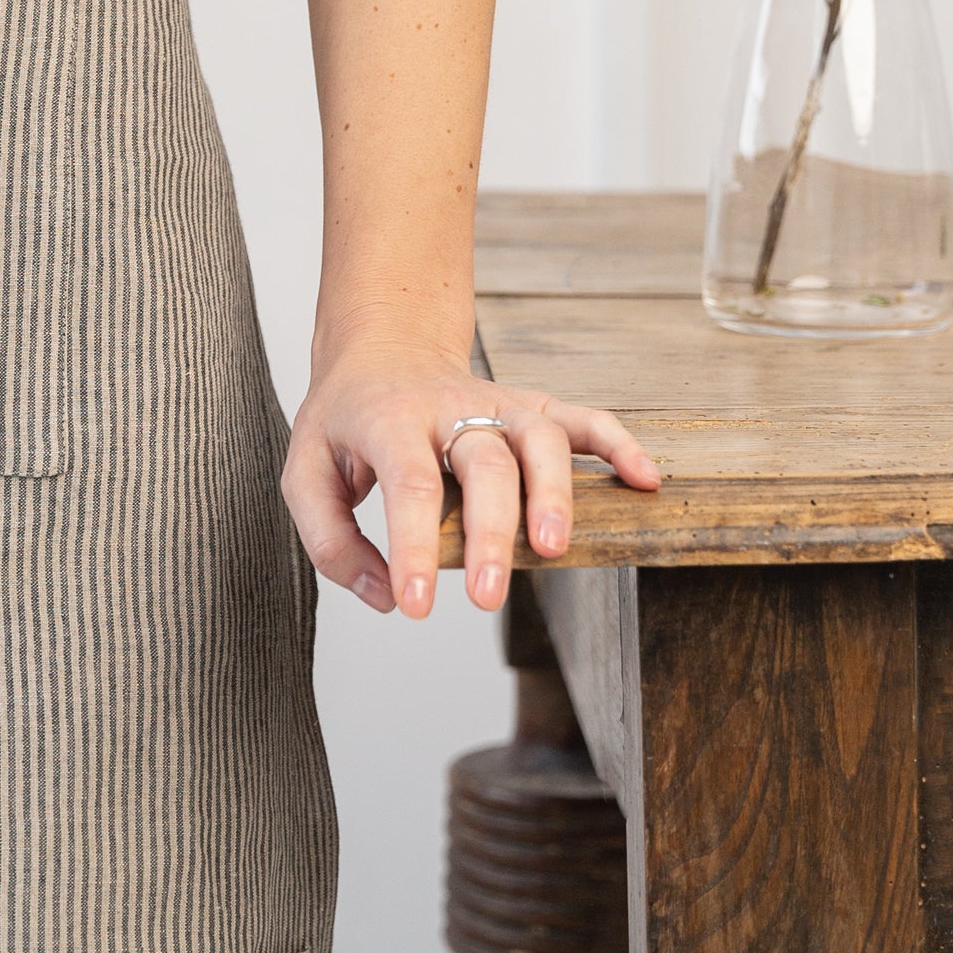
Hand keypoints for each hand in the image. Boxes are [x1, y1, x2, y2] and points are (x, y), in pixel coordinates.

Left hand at [280, 333, 659, 617]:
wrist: (383, 347)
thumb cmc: (347, 420)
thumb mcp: (307, 472)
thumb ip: (332, 541)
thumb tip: (385, 596)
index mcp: (390, 420)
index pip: (409, 482)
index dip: (411, 545)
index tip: (417, 605)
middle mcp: (451, 407)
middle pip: (484, 461)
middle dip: (491, 530)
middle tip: (487, 596)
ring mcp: (498, 403)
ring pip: (540, 437)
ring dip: (555, 492)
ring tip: (554, 550)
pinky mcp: (531, 406)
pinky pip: (584, 418)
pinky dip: (618, 445)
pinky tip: (644, 480)